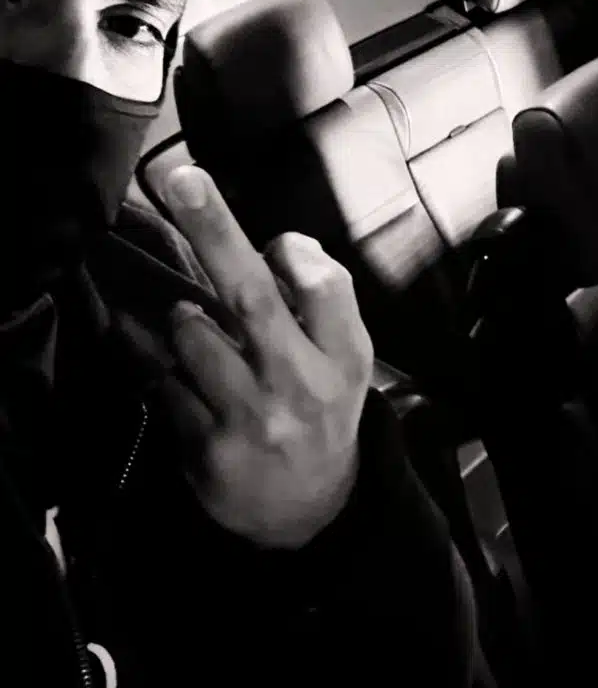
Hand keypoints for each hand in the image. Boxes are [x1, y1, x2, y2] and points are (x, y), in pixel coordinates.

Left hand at [161, 164, 373, 549]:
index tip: (278, 245)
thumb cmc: (324, 413)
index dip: (294, 252)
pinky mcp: (205, 447)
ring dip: (183, 317)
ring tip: (198, 329)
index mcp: (345, 358)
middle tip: (180, 178)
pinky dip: (158, 360)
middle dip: (214, 230)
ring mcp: (250, 419)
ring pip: (192, 334)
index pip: (324, 285)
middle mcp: (301, 385)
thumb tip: (284, 245)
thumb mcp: (348, 360)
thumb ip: (325, 303)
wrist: (308, 510)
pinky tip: (170, 364)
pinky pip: (162, 380)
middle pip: (251, 296)